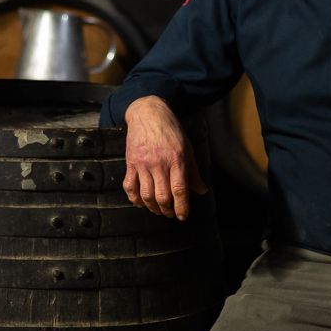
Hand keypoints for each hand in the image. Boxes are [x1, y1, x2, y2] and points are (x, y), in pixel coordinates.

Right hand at [121, 96, 208, 219]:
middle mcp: (159, 163)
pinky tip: (140, 202)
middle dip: (167, 210)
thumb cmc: (170, 130)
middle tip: (170, 213)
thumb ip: (193, 171)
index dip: (182, 207)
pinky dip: (134, 198)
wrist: (148, 113)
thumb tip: (201, 191)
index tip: (182, 216)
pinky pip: (129, 186)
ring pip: (146, 194)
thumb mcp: (187, 148)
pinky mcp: (131, 162)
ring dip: (152, 207)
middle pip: (162, 196)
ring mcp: (143, 163)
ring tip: (157, 210)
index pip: (179, 190)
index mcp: (176, 159)